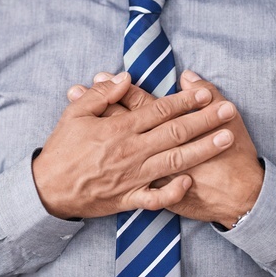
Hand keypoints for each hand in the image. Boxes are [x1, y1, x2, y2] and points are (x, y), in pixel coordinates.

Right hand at [68, 70, 263, 226]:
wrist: (47, 190)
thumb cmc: (61, 149)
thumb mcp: (74, 113)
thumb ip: (101, 94)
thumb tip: (124, 78)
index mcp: (119, 129)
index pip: (159, 110)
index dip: (185, 100)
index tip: (205, 92)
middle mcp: (131, 152)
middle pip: (176, 133)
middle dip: (205, 120)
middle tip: (228, 110)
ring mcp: (133, 177)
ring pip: (175, 161)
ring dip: (203, 149)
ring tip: (225, 139)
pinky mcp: (129, 199)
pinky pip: (156, 198)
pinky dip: (174, 191)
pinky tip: (189, 181)